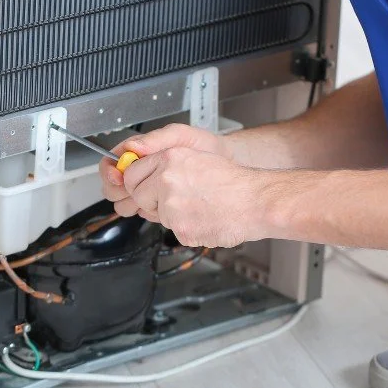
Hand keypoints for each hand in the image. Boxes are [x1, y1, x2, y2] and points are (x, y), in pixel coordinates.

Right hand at [100, 124, 230, 216]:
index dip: (109, 172)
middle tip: (136, 191)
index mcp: (139, 152)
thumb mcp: (180, 136)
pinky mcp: (158, 203)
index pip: (110, 163)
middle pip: (112, 187)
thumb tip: (131, 147)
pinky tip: (163, 206)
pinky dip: (149, 211)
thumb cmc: (204, 147)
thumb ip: (155, 139)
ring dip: (133, 203)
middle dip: (120, 191)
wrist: (224, 164)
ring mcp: (148, 188)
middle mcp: (140, 171)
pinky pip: (142, 212)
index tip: (117, 178)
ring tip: (153, 198)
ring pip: (124, 202)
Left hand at [121, 147, 268, 247]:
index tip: (144, 187)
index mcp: (170, 158)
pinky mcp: (180, 228)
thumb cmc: (233, 182)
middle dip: (151, 200)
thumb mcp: (196, 157)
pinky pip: (173, 230)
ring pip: (156, 214)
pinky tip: (204, 217)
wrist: (256, 201)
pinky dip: (187, 228)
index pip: (132, 173)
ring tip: (198, 206)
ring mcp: (172, 205)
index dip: (138, 182)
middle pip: (137, 195)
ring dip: (172, 214)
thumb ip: (165, 164)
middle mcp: (167, 179)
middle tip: (176, 199)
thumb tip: (142, 176)